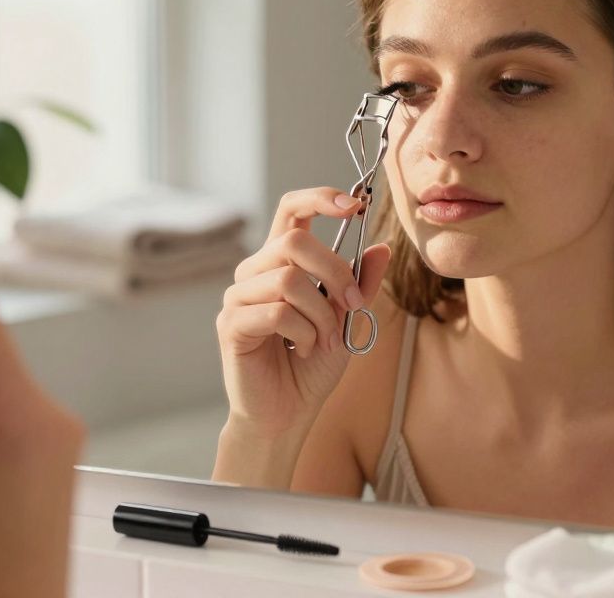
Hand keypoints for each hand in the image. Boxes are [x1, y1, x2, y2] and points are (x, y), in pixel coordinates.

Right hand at [214, 188, 389, 455]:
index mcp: (281, 262)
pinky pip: (277, 312)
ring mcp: (239, 296)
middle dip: (335, 273)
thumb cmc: (312, 367)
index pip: (292, 210)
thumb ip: (362, 284)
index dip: (320, 198)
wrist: (288, 414)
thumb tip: (382, 247)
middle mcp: (255, 272)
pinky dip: (303, 333)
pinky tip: (302, 350)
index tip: (354, 204)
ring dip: (321, 314)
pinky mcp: (232, 324)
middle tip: (352, 305)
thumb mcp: (348, 320)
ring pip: (289, 279)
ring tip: (323, 339)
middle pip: (295, 241)